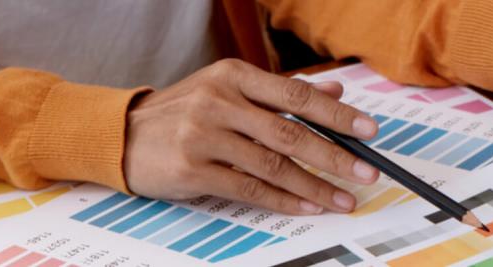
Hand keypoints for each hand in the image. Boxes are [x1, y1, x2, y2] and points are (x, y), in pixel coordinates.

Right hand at [123, 59, 380, 214]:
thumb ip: (280, 93)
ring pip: (272, 166)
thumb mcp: (229, 90)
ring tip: (343, 198)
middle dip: (334, 156)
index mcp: (233, 75)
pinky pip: (249, 190)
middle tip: (365, 171)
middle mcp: (218, 101)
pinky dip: (283, 200)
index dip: (337, 114)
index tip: (369, 130)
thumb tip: (333, 92)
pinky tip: (308, 205)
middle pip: (289, 133)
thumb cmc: (184, 112)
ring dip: (314, 186)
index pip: (296, 95)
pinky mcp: (192, 169)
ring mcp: (203, 136)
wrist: (123, 135)